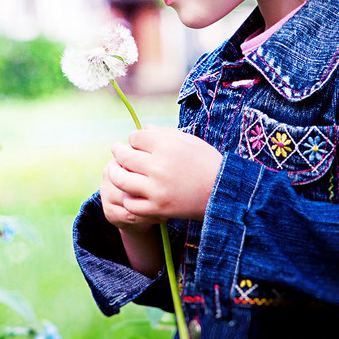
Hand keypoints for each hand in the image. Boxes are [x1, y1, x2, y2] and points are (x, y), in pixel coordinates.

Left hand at [104, 127, 221, 224]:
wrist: (224, 193)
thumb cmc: (207, 163)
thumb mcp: (190, 141)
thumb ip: (164, 134)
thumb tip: (142, 129)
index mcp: (167, 146)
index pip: (135, 137)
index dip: (135, 139)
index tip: (138, 143)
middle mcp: (159, 167)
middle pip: (124, 156)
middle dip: (118, 151)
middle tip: (116, 150)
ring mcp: (156, 189)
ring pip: (120, 180)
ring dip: (115, 173)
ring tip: (114, 170)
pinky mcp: (157, 208)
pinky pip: (130, 203)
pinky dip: (128, 198)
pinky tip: (131, 192)